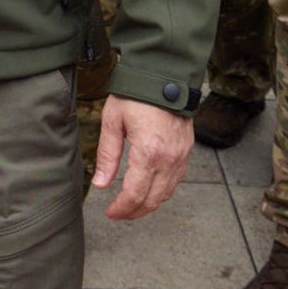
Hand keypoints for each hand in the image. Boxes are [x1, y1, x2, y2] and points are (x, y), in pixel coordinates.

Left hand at [95, 95, 191, 219]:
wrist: (164, 74)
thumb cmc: (136, 95)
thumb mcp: (113, 121)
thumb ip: (107, 155)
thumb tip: (100, 184)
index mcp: (148, 152)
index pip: (135, 194)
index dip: (122, 209)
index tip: (111, 213)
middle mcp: (168, 158)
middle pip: (153, 199)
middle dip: (134, 212)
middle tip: (119, 214)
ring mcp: (181, 155)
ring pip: (167, 193)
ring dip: (149, 204)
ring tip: (133, 206)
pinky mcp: (187, 150)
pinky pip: (177, 180)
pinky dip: (163, 191)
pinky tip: (150, 189)